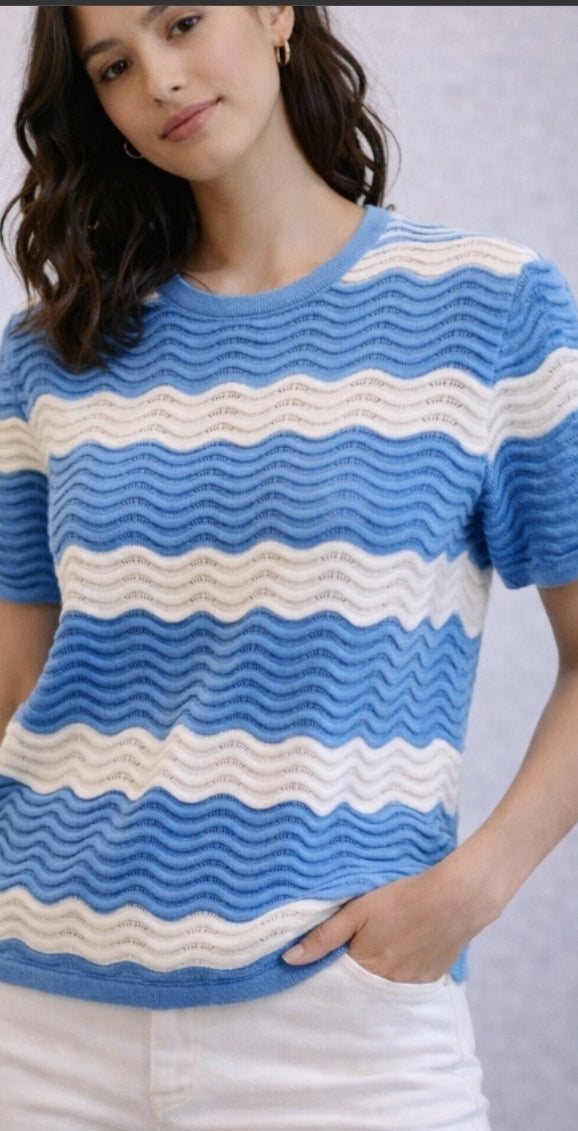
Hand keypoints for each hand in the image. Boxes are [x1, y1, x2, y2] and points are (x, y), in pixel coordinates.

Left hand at [282, 855, 490, 982]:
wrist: (456, 899)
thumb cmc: (403, 899)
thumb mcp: (357, 911)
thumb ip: (323, 937)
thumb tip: (289, 960)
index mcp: (364, 969)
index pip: (335, 983)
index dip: (326, 972)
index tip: (318, 964)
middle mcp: (385, 986)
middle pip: (358, 989)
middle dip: (349, 977)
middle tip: (350, 952)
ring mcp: (410, 986)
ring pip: (381, 988)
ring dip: (374, 975)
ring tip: (378, 949)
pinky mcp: (429, 980)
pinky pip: (405, 985)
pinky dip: (397, 973)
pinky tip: (399, 952)